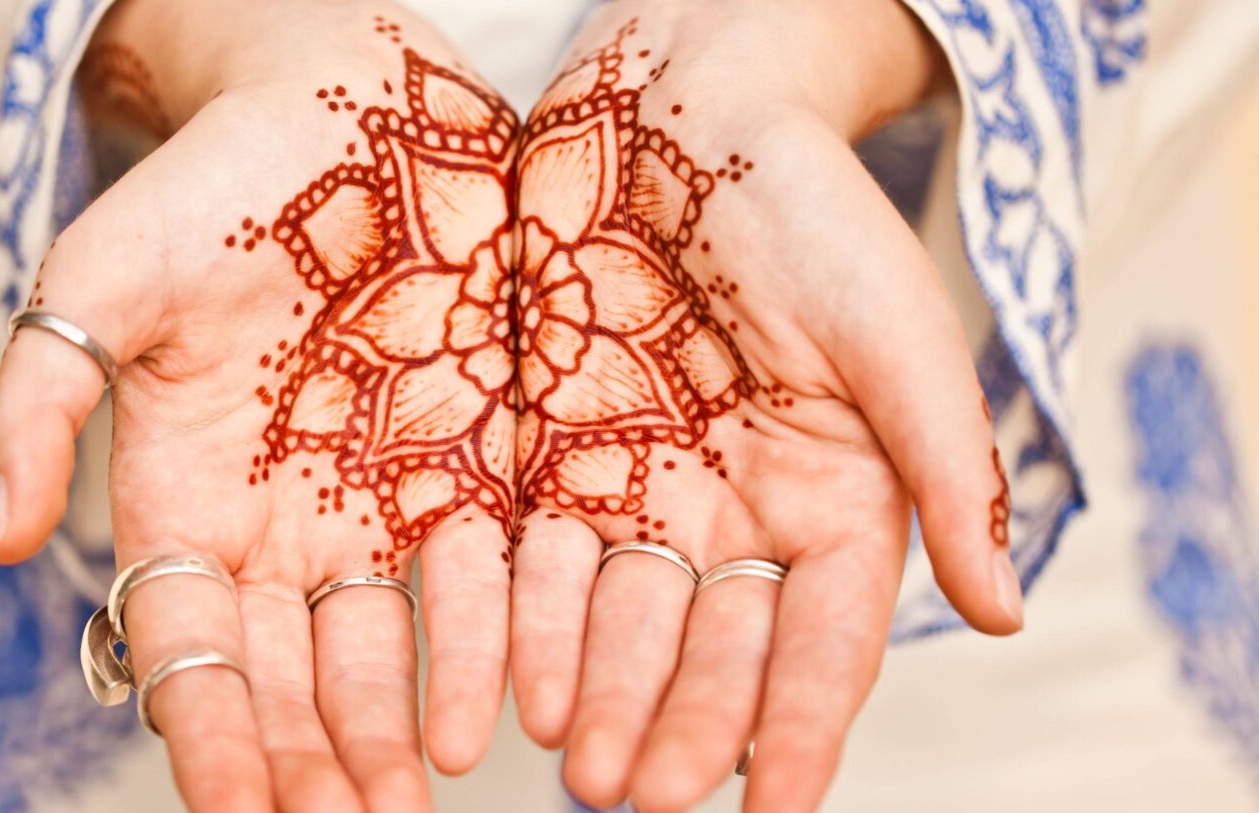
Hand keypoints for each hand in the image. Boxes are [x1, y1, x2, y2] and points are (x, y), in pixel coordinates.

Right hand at [0, 2, 517, 809]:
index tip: (229, 807)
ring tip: (406, 795)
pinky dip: (488, 639)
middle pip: (290, 672)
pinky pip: (484, 570)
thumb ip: (41, 402)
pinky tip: (499, 703)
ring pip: (385, 645)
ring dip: (390, 728)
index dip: (205, 728)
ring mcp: (382, 501)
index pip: (186, 644)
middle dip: (307, 758)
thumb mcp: (103, 281)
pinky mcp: (472, 463)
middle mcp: (284, 525)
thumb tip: (5, 540)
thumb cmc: (212, 194)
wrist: (347, 115)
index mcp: (187, 500)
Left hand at [507, 3, 1018, 810]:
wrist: (680, 116)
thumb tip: (1007, 614)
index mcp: (836, 501)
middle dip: (682, 723)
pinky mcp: (554, 457)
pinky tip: (517, 679)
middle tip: (645, 796)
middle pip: (712, 646)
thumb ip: (948, 469)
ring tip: (579, 765)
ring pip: (622, 617)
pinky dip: (529, 618)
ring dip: (602, 691)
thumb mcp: (895, 334)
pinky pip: (537, 554)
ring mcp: (641, 492)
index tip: (776, 804)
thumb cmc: (810, 214)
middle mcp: (737, 516)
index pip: (824, 639)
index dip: (802, 722)